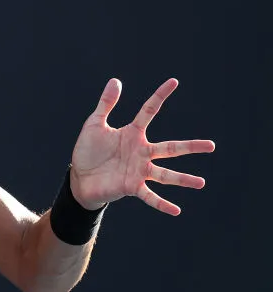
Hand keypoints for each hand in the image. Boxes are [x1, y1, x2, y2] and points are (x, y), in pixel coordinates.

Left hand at [69, 78, 215, 214]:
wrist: (79, 177)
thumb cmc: (88, 151)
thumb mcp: (94, 124)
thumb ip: (106, 104)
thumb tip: (116, 81)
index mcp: (133, 134)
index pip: (149, 111)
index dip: (160, 96)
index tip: (174, 81)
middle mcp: (141, 152)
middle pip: (170, 148)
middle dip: (191, 147)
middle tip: (211, 146)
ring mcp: (138, 171)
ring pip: (165, 174)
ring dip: (183, 179)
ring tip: (201, 183)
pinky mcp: (131, 187)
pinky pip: (149, 196)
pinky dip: (162, 204)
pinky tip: (177, 210)